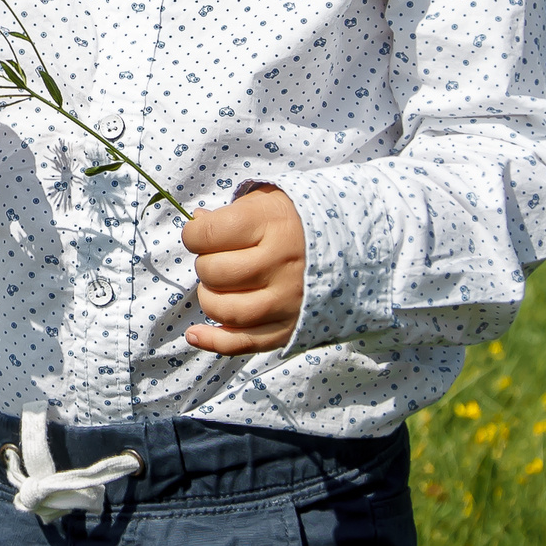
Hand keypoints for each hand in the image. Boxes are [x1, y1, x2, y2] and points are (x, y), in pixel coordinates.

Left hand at [183, 185, 305, 353]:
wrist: (351, 246)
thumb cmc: (295, 221)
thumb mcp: (265, 202)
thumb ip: (229, 213)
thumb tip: (196, 224)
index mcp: (271, 224)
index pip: (208, 235)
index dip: (194, 235)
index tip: (199, 234)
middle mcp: (280, 264)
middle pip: (214, 273)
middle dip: (204, 265)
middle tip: (218, 258)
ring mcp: (287, 300)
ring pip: (225, 310)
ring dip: (210, 299)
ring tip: (219, 286)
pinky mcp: (289, 328)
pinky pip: (244, 343)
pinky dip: (213, 341)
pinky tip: (195, 334)